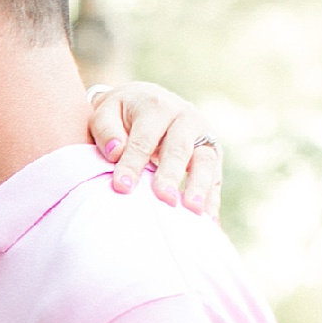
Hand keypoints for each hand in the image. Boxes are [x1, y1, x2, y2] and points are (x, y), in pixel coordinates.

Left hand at [87, 82, 222, 216]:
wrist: (143, 100)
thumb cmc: (120, 114)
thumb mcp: (105, 112)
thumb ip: (106, 130)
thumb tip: (115, 153)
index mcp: (156, 106)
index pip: (144, 139)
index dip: (133, 164)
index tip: (122, 187)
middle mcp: (184, 117)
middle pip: (179, 148)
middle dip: (171, 175)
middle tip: (164, 198)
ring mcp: (202, 135)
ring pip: (205, 160)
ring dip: (200, 186)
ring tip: (193, 211)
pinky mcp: (212, 152)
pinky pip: (216, 176)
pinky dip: (213, 199)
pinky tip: (208, 221)